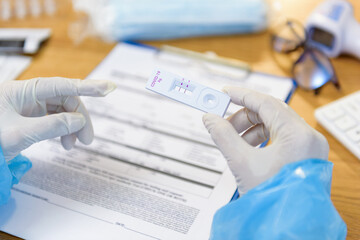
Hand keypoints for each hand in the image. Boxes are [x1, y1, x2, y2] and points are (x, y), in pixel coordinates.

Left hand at [0, 77, 115, 160]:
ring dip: (72, 127)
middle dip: (79, 119)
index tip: (108, 88)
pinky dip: (62, 132)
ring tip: (73, 145)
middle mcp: (30, 96)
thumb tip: (79, 121)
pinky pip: (55, 121)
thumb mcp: (20, 133)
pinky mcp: (31, 119)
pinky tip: (64, 143)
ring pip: (62, 112)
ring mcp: (31, 108)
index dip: (88, 87)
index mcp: (25, 91)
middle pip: (66, 101)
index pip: (63, 85)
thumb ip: (53, 125)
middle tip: (87, 140)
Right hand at [203, 87, 328, 193]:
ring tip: (233, 140)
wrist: (287, 226)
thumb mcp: (242, 164)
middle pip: (270, 113)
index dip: (241, 95)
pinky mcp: (304, 155)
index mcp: (298, 134)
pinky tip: (247, 149)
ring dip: (251, 129)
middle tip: (223, 122)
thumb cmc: (273, 199)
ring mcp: (308, 147)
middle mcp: (308, 137)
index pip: (266, 102)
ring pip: (275, 125)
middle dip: (243, 116)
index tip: (224, 92)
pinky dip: (261, 139)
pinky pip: (280, 138)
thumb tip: (210, 119)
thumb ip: (222, 136)